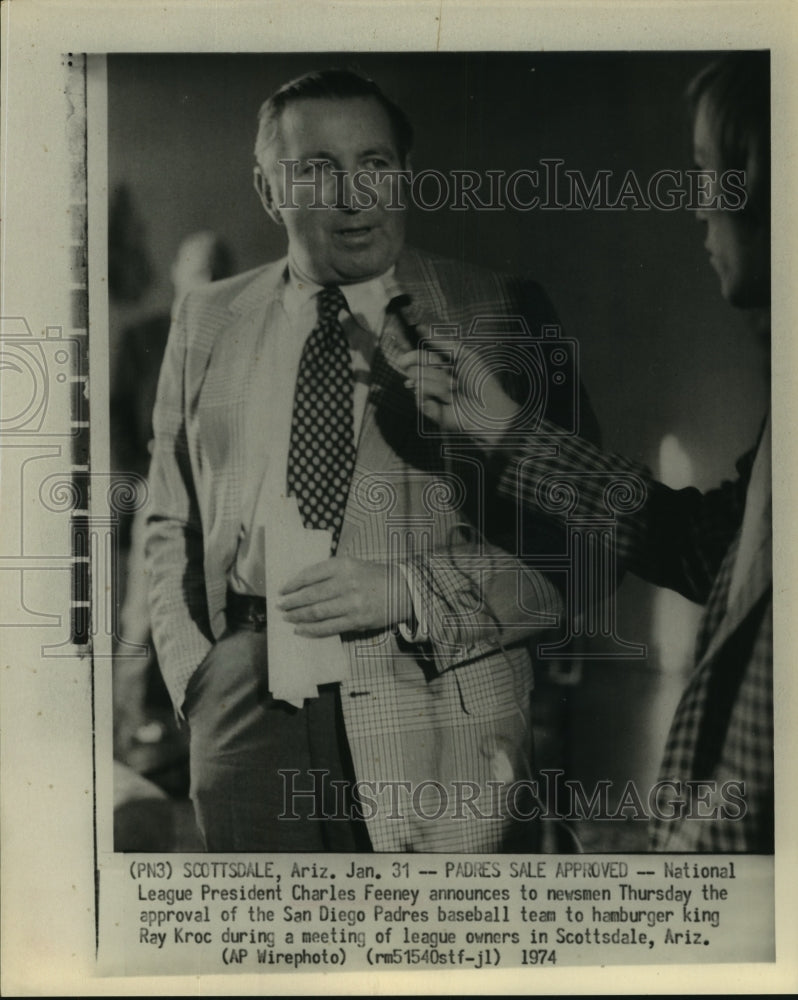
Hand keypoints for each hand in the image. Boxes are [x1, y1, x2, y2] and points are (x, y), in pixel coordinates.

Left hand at [277, 556, 412, 636]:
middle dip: (291, 602)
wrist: (401, 590)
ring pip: (316, 612)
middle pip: (310, 595)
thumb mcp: (352, 565)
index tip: (282, 590)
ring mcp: (351, 603)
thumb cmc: (373, 577)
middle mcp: (346, 583)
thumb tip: (303, 585)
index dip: (293, 584)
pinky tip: (301, 630)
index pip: (310, 574)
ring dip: (298, 617)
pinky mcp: (356, 620)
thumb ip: (330, 572)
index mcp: (343, 565)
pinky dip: (311, 630)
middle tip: (280, 607)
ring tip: (288, 618)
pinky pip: (328, 627)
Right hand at [397, 337, 520, 444]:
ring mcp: (430, 394)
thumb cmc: (481, 383)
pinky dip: (434, 393)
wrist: (488, 410)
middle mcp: (435, 379)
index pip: (421, 355)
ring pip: (418, 378)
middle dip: (416, 360)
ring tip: (454, 389)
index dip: (413, 349)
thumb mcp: (465, 355)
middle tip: (423, 365)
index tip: (399, 338)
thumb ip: (442, 342)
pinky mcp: (428, 408)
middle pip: (414, 364)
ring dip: (437, 381)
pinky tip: (446, 400)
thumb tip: (419, 326)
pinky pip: (420, 394)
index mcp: (443, 366)